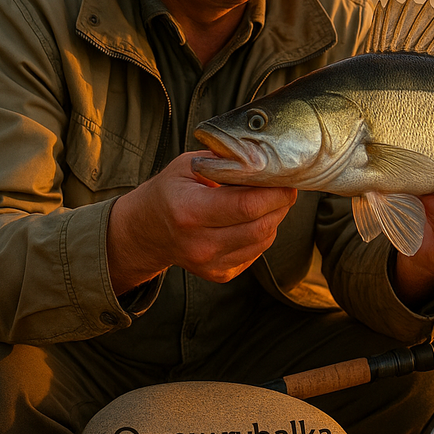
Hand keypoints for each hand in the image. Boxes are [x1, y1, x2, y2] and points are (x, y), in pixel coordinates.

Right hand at [106, 151, 296, 293]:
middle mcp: (200, 244)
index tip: (285, 179)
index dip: (274, 192)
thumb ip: (224, 161)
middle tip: (284, 187)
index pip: (246, 206)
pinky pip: (256, 252)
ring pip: (263, 240)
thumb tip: (264, 159)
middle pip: (260, 226)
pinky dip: (262, 233)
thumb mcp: (188, 165)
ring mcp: (210, 263)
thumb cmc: (170, 191)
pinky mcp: (220, 274)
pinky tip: (250, 219)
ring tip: (267, 200)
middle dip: (280, 204)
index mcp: (189, 211)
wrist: (148, 231)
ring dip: (274, 218)